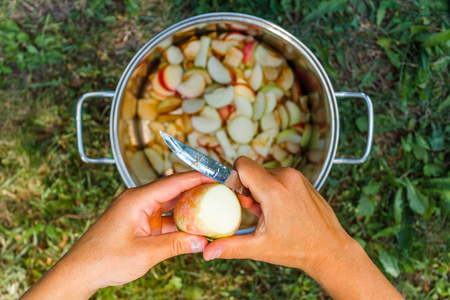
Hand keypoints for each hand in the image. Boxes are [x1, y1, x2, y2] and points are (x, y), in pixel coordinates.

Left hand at [21, 171, 213, 299]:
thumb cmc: (104, 259)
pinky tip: (194, 228)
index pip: (173, 182)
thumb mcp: (145, 253)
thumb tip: (202, 242)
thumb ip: (176, 245)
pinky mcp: (139, 223)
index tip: (216, 176)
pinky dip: (179, 222)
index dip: (197, 177)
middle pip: (173, 190)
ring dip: (189, 208)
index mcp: (137, 199)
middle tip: (219, 192)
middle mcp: (138, 200)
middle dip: (197, 191)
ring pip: (170, 204)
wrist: (80, 271)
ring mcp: (139, 212)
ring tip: (212, 209)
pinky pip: (164, 218)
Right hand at [203, 157, 403, 299]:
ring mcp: (297, 177)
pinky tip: (281, 208)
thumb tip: (207, 252)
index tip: (238, 197)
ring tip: (269, 211)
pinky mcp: (303, 180)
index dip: (234, 178)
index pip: (242, 164)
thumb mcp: (260, 248)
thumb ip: (230, 246)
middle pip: (252, 170)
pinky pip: (280, 175)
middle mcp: (287, 178)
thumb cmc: (299, 248)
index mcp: (274, 190)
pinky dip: (274, 188)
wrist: (330, 249)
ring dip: (261, 188)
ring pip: (266, 172)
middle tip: (256, 211)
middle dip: (247, 188)